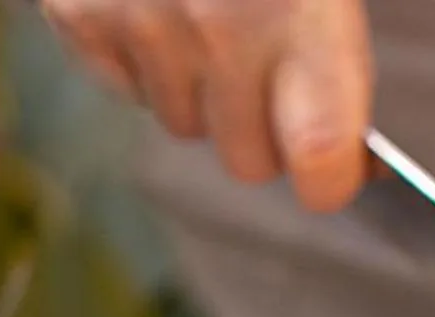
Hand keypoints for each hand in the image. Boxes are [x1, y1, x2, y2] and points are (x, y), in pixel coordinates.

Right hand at [42, 0, 374, 211]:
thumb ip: (338, 62)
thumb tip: (356, 162)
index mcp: (300, 10)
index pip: (320, 157)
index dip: (332, 180)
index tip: (339, 175)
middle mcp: (219, 27)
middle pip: (248, 160)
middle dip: (266, 133)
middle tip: (275, 72)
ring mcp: (140, 20)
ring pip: (183, 124)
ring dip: (201, 92)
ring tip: (212, 17)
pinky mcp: (77, 11)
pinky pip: (120, 83)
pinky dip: (140, 59)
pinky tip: (159, 5)